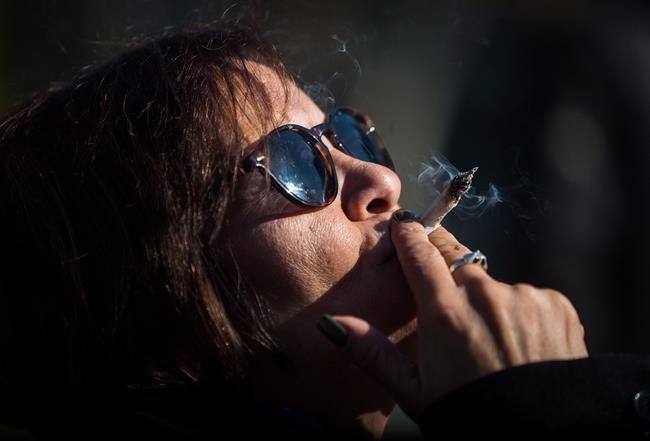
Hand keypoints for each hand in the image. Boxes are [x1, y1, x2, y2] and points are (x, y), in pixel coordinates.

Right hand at [320, 210, 587, 418]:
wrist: (540, 437)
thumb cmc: (469, 415)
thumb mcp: (413, 390)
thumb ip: (371, 351)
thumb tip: (332, 323)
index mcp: (445, 313)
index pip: (421, 252)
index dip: (410, 233)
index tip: (405, 222)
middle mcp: (484, 295)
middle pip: (457, 260)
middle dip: (446, 268)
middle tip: (447, 302)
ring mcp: (524, 296)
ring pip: (492, 283)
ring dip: (485, 300)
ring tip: (489, 342)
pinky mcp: (555, 303)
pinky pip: (527, 296)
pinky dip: (518, 312)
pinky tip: (519, 345)